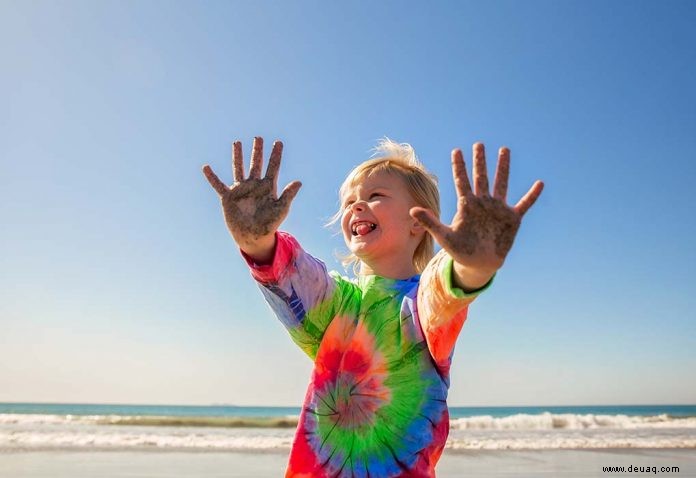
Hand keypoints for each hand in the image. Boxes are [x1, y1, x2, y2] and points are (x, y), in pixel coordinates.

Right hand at [202, 137, 301, 250]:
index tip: (279, 142)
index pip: (273, 167)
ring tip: (237, 142)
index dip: (275, 155)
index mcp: (268, 187)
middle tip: (259, 138)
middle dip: (257, 151)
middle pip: (256, 164)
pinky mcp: (228, 197)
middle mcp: (254, 186)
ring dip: (238, 156)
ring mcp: (241, 190)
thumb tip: (299, 182)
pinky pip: (218, 185)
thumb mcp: (280, 209)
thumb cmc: (269, 224)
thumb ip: (288, 195)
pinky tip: (206, 167)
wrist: (254, 237)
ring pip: (238, 169)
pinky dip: (212, 177)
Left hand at [410, 143, 542, 284]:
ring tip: (504, 150)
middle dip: (480, 161)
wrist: (479, 263)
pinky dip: (532, 195)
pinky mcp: (511, 218)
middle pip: (481, 177)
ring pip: (501, 184)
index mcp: (467, 205)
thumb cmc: (460, 250)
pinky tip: (540, 184)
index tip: (456, 151)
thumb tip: (411, 210)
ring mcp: (498, 209)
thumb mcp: (444, 236)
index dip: (459, 167)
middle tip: (478, 144)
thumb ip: (430, 222)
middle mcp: (482, 203)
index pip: (462, 181)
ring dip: (503, 168)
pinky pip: (524, 204)